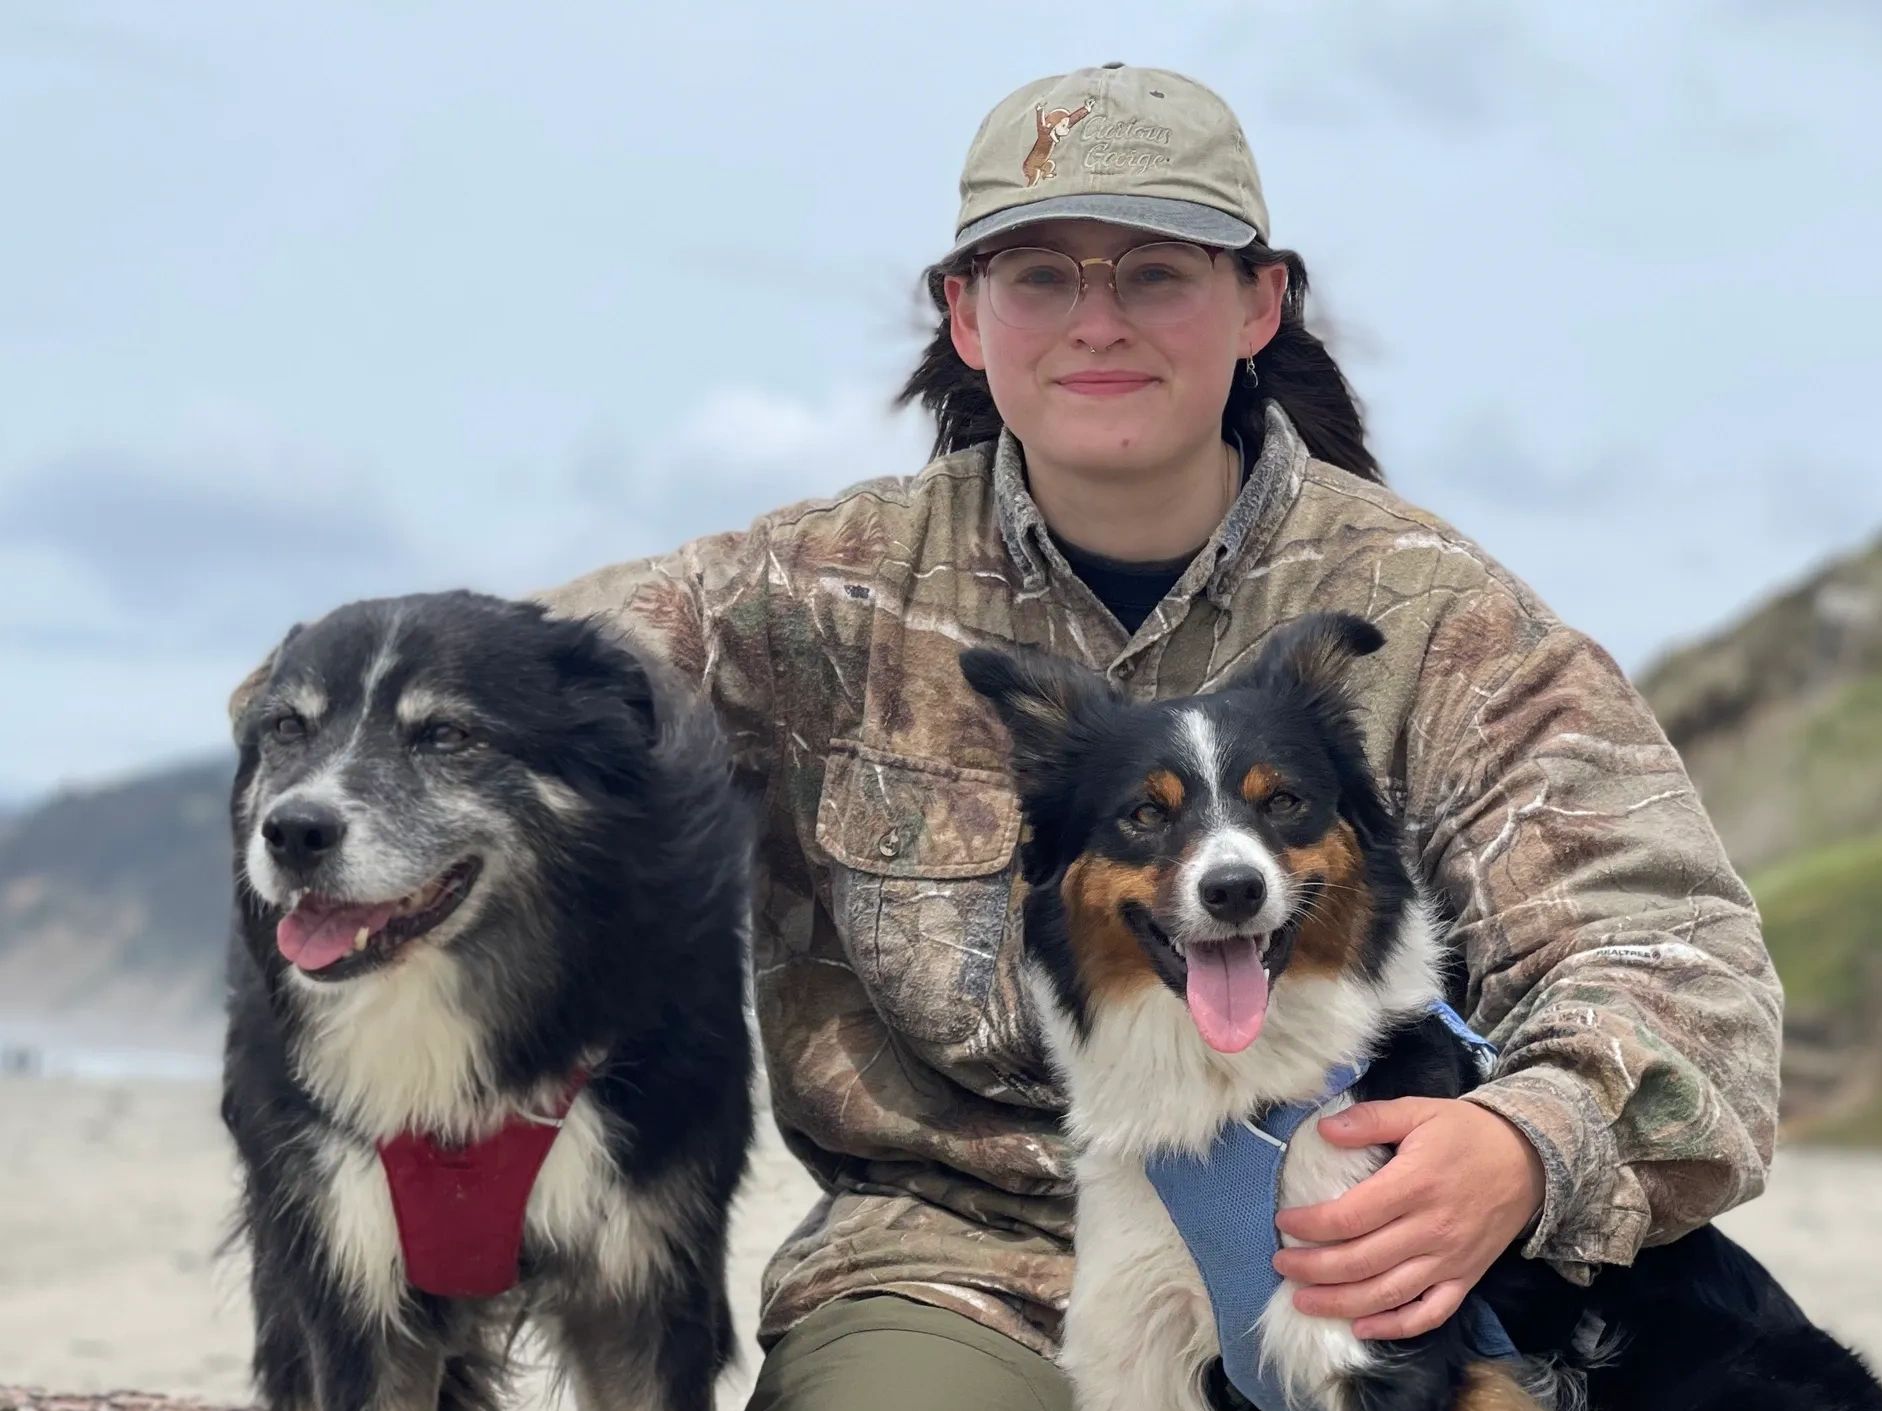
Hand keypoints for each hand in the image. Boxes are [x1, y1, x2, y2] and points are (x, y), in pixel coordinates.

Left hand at [1270, 1097, 1544, 1339]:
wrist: (1532, 1160)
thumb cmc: (1467, 1133)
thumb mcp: (1418, 1110)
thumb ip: (1370, 1119)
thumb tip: (1324, 1128)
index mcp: (1414, 1185)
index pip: (1350, 1216)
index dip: (1311, 1226)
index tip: (1284, 1224)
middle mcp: (1430, 1229)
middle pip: (1361, 1261)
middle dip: (1314, 1269)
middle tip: (1281, 1266)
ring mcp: (1450, 1260)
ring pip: (1388, 1294)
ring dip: (1341, 1303)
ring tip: (1303, 1301)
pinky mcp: (1466, 1278)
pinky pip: (1430, 1313)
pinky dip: (1396, 1327)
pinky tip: (1363, 1326)